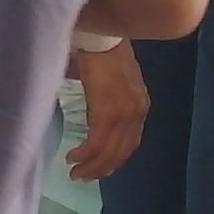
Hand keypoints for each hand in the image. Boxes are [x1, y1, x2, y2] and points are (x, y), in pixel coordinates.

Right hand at [66, 42, 148, 181]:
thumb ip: (110, 99)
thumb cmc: (103, 51)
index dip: (114, 158)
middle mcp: (136, 114)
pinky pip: (97, 142)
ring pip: (109, 150)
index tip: (99, 168)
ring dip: (92, 165)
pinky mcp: (107, 112)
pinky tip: (73, 158)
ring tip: (76, 173)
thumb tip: (96, 112)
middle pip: (121, 151)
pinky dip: (85, 154)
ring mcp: (123, 114)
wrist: (102, 36)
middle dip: (102, 168)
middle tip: (83, 177)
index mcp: (140, 106)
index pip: (130, 142)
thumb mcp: (113, 80)